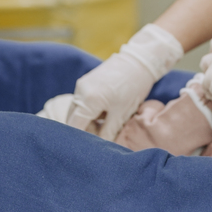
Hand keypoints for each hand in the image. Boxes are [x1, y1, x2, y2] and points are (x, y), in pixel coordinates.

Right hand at [65, 23, 183, 139]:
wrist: (139, 61)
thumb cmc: (133, 88)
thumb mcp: (121, 115)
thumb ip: (107, 133)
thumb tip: (100, 148)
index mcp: (88, 100)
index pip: (74, 127)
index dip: (79, 140)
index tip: (86, 149)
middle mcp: (80, 91)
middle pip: (72, 119)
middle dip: (83, 131)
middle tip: (99, 139)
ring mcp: (81, 85)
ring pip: (77, 111)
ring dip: (86, 121)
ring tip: (104, 126)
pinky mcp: (85, 81)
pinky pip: (81, 101)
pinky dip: (88, 111)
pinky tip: (104, 114)